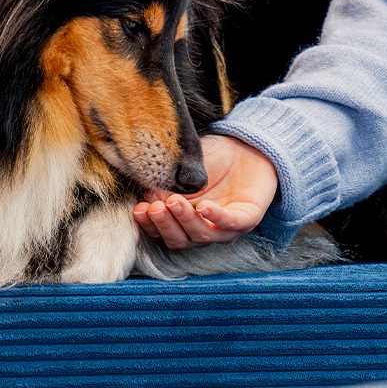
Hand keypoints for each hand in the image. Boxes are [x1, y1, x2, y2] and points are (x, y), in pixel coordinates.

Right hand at [132, 134, 276, 248]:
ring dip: (186, 221)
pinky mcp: (247, 219)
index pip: (162, 232)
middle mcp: (203, 230)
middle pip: (179, 240)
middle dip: (165, 225)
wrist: (246, 147)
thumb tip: (144, 196)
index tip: (139, 210)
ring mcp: (225, 228)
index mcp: (184, 222)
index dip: (149, 224)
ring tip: (174, 202)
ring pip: (202, 236)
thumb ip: (165, 185)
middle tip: (156, 207)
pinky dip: (216, 217)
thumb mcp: (183, 170)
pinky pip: (231, 224)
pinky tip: (204, 206)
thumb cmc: (212, 160)